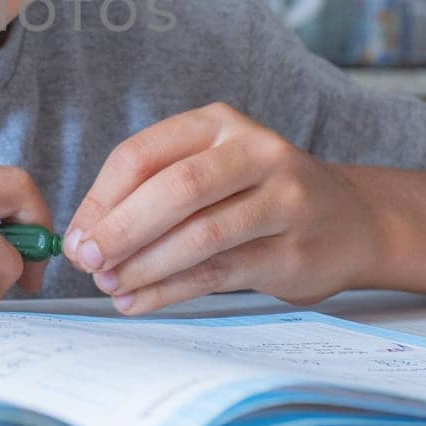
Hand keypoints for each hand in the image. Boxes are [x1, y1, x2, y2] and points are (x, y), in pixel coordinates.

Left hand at [62, 103, 380, 314]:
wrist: (350, 220)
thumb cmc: (257, 195)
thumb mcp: (210, 169)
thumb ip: (152, 191)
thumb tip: (85, 236)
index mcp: (217, 124)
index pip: (142, 154)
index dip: (101, 199)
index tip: (75, 237)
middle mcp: (255, 152)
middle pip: (175, 189)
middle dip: (121, 230)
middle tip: (87, 262)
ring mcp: (282, 200)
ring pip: (200, 234)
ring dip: (145, 266)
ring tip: (110, 286)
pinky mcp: (294, 250)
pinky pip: (220, 273)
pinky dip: (170, 291)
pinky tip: (139, 302)